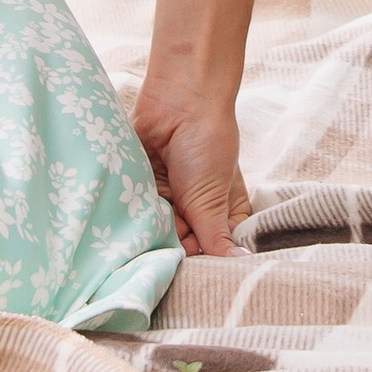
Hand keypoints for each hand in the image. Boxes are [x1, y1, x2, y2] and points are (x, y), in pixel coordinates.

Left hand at [133, 79, 250, 256]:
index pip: (214, 250)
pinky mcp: (145, 187)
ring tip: (148, 240)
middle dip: (175, 250)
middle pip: (185, 245)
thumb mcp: (212, 196)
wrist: (178, 98)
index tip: (192, 273)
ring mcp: (171, 198)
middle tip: (164, 257)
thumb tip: (239, 267)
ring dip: (154, 235)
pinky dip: (136, 219)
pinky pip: (139, 213)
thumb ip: (217, 236)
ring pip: (160, 232)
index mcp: (224, 212)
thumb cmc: (208, 143)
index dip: (203, 262)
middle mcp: (197, 208)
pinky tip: (131, 229)